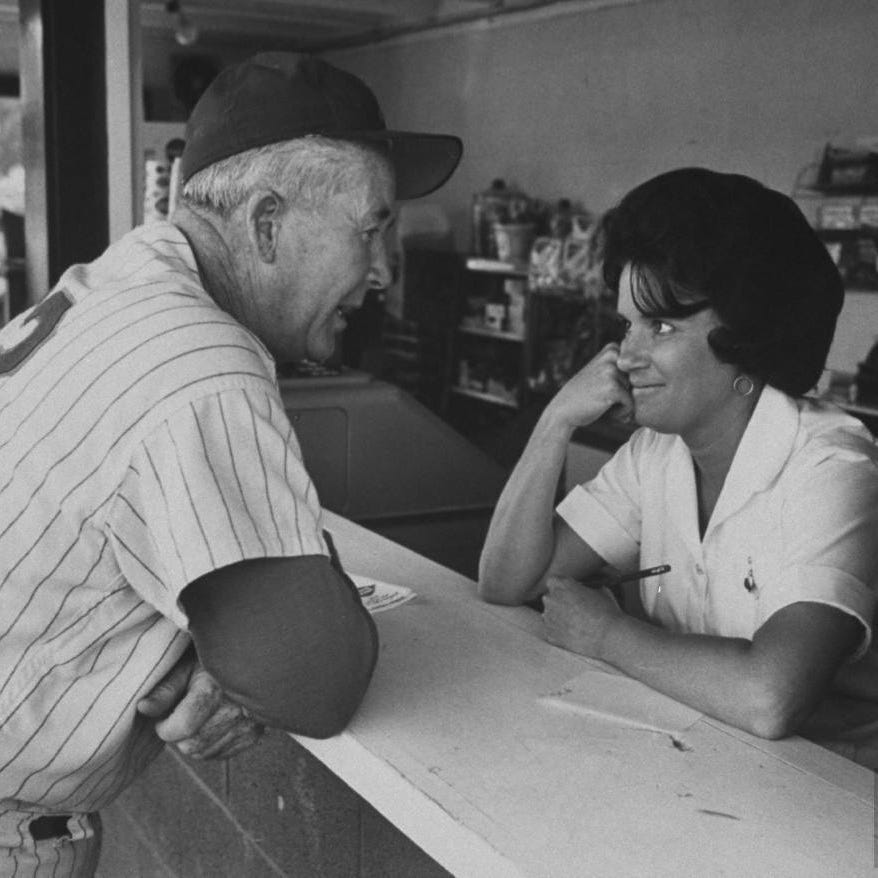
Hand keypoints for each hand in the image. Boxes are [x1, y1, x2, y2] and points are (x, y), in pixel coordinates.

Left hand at [137, 649, 264, 759]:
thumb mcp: (184, 667)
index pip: (181, 729)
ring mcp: (248, 723)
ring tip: (199, 716)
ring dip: (195, 741)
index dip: (164, 726)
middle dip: (178, 735)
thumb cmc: (211, 660)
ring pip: (204, 753)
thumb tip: (142, 708)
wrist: (250, 656)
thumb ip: (164, 690)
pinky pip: (221, 754)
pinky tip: (213, 723)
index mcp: (214, 690)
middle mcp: (235, 709)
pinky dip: (211, 744)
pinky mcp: (255, 733)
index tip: (164, 715)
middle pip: (191, 746)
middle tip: (181, 714)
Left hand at [542, 575, 622, 659]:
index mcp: (562, 584)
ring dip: (558, 617)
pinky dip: (558, 632)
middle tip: (574, 610)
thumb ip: (586, 587)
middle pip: (550, 597)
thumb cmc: (607, 612)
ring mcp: (548, 617)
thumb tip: (584, 588)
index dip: (561, 587)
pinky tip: (573, 634)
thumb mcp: (601, 590)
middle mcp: (551, 598)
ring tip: (576, 624)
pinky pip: (550, 629)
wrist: (609, 637)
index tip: (568, 593)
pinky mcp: (549, 633)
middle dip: (558, 602)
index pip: (553, 581)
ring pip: (549, 614)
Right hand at [546, 343, 632, 429]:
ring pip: (634, 393)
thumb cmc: (586, 395)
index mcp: (612, 349)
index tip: (606, 387)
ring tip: (601, 403)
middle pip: (637, 381)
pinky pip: (630, 404)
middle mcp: (612, 356)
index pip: (638, 370)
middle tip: (602, 397)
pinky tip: (603, 410)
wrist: (563, 410)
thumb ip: (624, 368)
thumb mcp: (602, 372)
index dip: (626, 384)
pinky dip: (620, 412)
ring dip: (622, 404)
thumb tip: (654, 369)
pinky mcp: (613, 387)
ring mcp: (612, 370)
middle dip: (625, 394)